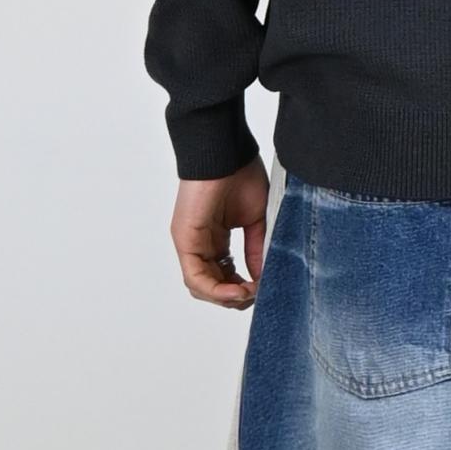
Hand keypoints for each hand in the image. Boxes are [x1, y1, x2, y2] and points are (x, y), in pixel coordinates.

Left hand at [171, 158, 269, 308]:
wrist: (226, 151)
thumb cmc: (240, 174)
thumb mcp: (257, 220)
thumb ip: (257, 250)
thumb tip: (262, 278)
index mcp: (216, 240)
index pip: (226, 277)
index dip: (245, 288)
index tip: (264, 287)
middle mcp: (201, 245)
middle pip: (213, 287)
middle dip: (236, 297)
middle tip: (258, 293)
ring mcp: (190, 244)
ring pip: (202, 287)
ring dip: (227, 298)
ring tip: (249, 293)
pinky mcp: (185, 240)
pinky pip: (195, 277)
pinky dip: (217, 290)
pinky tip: (239, 289)